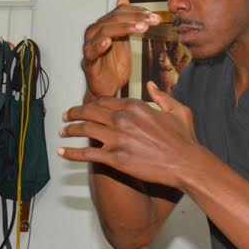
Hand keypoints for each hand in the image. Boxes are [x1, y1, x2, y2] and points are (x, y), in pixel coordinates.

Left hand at [59, 81, 198, 187]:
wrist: (186, 163)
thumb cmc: (184, 139)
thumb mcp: (178, 110)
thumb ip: (161, 96)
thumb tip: (150, 85)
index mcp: (135, 106)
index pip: (105, 101)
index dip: (92, 104)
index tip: (86, 107)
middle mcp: (122, 119)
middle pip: (90, 112)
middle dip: (75, 113)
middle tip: (66, 116)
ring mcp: (117, 139)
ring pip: (85, 130)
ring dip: (70, 129)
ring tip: (62, 131)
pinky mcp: (115, 158)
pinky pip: (87, 154)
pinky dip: (72, 153)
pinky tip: (62, 152)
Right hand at [82, 0, 161, 97]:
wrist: (106, 89)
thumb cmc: (112, 67)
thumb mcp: (123, 40)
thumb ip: (125, 21)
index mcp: (105, 27)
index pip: (120, 12)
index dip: (138, 12)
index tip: (154, 16)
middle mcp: (95, 33)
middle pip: (113, 18)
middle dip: (135, 18)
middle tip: (151, 20)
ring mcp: (90, 47)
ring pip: (104, 31)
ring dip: (123, 28)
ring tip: (140, 28)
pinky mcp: (88, 62)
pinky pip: (90, 51)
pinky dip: (98, 45)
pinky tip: (108, 42)